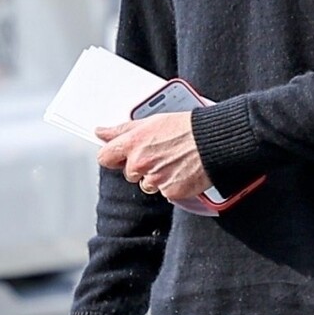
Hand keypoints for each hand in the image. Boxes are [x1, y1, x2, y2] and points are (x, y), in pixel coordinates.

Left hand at [96, 112, 211, 202]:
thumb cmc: (186, 128)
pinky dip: (172, 185)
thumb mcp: (151, 121)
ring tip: (173, 161)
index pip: (105, 157)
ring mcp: (155, 179)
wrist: (212, 141)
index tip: (120, 155)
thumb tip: (101, 132)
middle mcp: (140, 163)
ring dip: (157, 177)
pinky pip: (165, 192)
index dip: (113, 156)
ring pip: (147, 184)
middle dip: (140, 167)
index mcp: (133, 143)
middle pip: (129, 173)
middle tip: (160, 154)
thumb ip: (122, 130)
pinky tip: (182, 171)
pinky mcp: (170, 192)